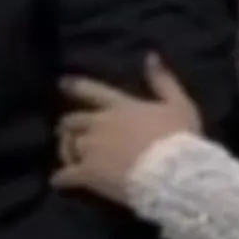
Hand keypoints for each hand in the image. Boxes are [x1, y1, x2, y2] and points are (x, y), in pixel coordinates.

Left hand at [53, 54, 202, 205]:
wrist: (173, 172)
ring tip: (69, 160)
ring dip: (66, 151)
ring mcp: (91, 148)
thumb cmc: (179, 137)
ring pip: (69, 146)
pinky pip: (67, 175)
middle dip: (67, 126)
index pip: (92, 91)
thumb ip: (163, 81)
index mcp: (120, 106)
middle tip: (66, 134)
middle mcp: (100, 124)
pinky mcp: (88, 173)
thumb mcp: (179, 104)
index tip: (62, 83)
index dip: (75, 86)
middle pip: (72, 121)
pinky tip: (59, 183)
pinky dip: (61, 179)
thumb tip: (151, 56)